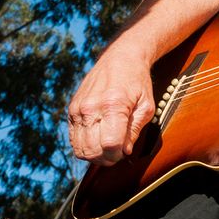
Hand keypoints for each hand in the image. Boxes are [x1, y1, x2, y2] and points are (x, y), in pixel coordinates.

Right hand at [67, 42, 155, 165]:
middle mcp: (91, 108)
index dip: (117, 155)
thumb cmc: (137, 83)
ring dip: (94, 156)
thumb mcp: (146, 106)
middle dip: (106, 159)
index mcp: (113, 105)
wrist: (120, 59)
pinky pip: (73, 139)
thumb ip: (134, 131)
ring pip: (80, 148)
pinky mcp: (71, 110)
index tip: (124, 152)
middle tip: (117, 153)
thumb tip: (124, 152)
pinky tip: (98, 140)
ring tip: (108, 148)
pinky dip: (84, 146)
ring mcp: (78, 109)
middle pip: (92, 150)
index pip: (109, 145)